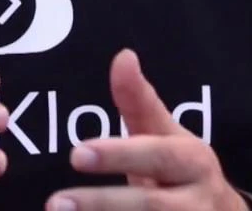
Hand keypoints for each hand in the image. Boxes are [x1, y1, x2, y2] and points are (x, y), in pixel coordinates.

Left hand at [46, 48, 244, 210]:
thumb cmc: (184, 172)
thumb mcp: (168, 136)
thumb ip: (140, 102)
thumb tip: (122, 56)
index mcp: (194, 162)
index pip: (156, 156)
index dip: (118, 155)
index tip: (76, 153)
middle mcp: (196, 203)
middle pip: (150, 206)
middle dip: (103, 205)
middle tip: (55, 203)